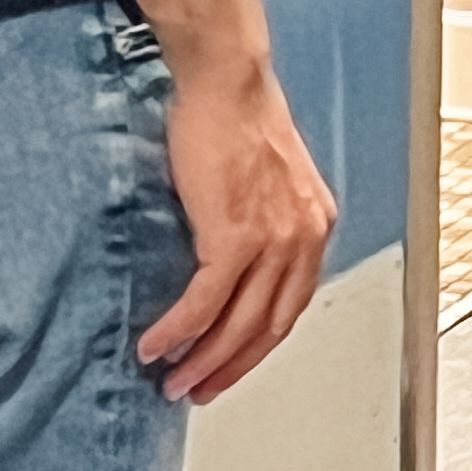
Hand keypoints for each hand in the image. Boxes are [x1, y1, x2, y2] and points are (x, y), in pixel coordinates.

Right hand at [139, 54, 337, 402]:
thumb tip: (231, 261)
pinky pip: (205, 301)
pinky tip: (157, 346)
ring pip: (238, 323)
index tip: (230, 365)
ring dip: (203, 360)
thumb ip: (263, 220)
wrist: (226, 81)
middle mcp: (304, 237)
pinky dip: (179, 330)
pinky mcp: (235, 235)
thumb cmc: (237, 117)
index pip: (291, 304)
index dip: (257, 344)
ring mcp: (273, 239)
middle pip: (270, 327)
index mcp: (315, 225)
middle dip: (232, 366)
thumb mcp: (268, 178)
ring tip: (175, 381)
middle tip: (200, 389)